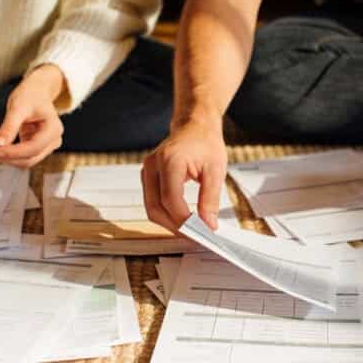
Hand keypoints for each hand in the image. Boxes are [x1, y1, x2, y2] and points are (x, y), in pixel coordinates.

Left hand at [0, 66, 63, 167]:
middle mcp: (53, 141)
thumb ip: (9, 126)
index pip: (33, 148)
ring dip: (6, 158)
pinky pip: (21, 157)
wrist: (37, 93)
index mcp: (54, 129)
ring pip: (25, 161)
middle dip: (7, 157)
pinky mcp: (36, 149)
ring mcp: (46, 147)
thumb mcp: (18, 107)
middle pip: (29, 159)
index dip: (13, 152)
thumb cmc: (31, 96)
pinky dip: (7, 155)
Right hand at [142, 116, 227, 231]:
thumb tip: (208, 225)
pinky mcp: (148, 177)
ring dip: (169, 223)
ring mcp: (147, 171)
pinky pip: (152, 202)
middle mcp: (153, 165)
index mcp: (170, 160)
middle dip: (175, 226)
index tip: (201, 231)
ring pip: (151, 208)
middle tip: (196, 236)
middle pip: (156, 207)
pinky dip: (166, 214)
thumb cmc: (206, 143)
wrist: (195, 126)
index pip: (170, 199)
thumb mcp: (216, 170)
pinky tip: (182, 219)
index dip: (184, 220)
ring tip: (191, 230)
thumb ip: (210, 199)